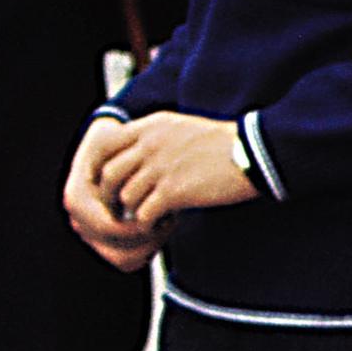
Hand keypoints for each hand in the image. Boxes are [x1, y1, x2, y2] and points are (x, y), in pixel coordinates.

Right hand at [63, 116, 164, 272]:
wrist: (112, 149)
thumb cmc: (118, 142)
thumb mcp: (116, 140)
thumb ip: (118, 155)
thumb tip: (134, 174)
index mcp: (77, 198)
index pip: (109, 227)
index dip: (138, 224)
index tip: (162, 207)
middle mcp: (79, 220)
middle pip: (117, 248)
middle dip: (148, 237)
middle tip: (169, 219)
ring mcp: (90, 234)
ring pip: (124, 259)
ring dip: (151, 245)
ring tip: (165, 223)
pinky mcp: (103, 243)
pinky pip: (127, 261)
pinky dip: (148, 250)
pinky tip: (160, 228)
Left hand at [95, 111, 256, 232]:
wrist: (255, 152)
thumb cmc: (222, 144)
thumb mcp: (181, 128)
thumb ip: (153, 139)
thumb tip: (132, 161)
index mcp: (151, 126)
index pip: (104, 145)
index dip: (97, 169)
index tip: (103, 183)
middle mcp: (150, 144)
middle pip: (109, 176)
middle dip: (112, 197)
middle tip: (123, 209)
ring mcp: (160, 167)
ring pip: (126, 198)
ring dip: (135, 212)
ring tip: (152, 216)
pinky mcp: (174, 191)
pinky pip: (144, 215)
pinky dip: (150, 224)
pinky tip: (165, 222)